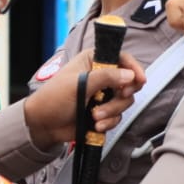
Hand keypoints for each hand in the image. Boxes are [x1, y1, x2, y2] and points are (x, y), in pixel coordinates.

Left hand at [23, 50, 144, 148]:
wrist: (43, 125)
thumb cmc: (54, 98)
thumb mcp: (79, 84)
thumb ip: (106, 77)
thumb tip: (130, 76)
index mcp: (93, 61)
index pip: (121, 58)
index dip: (133, 68)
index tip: (140, 80)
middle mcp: (101, 76)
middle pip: (128, 83)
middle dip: (122, 95)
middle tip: (117, 97)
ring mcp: (103, 95)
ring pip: (124, 102)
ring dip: (112, 111)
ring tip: (94, 116)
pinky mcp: (103, 112)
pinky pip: (117, 117)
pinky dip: (109, 122)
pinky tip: (96, 125)